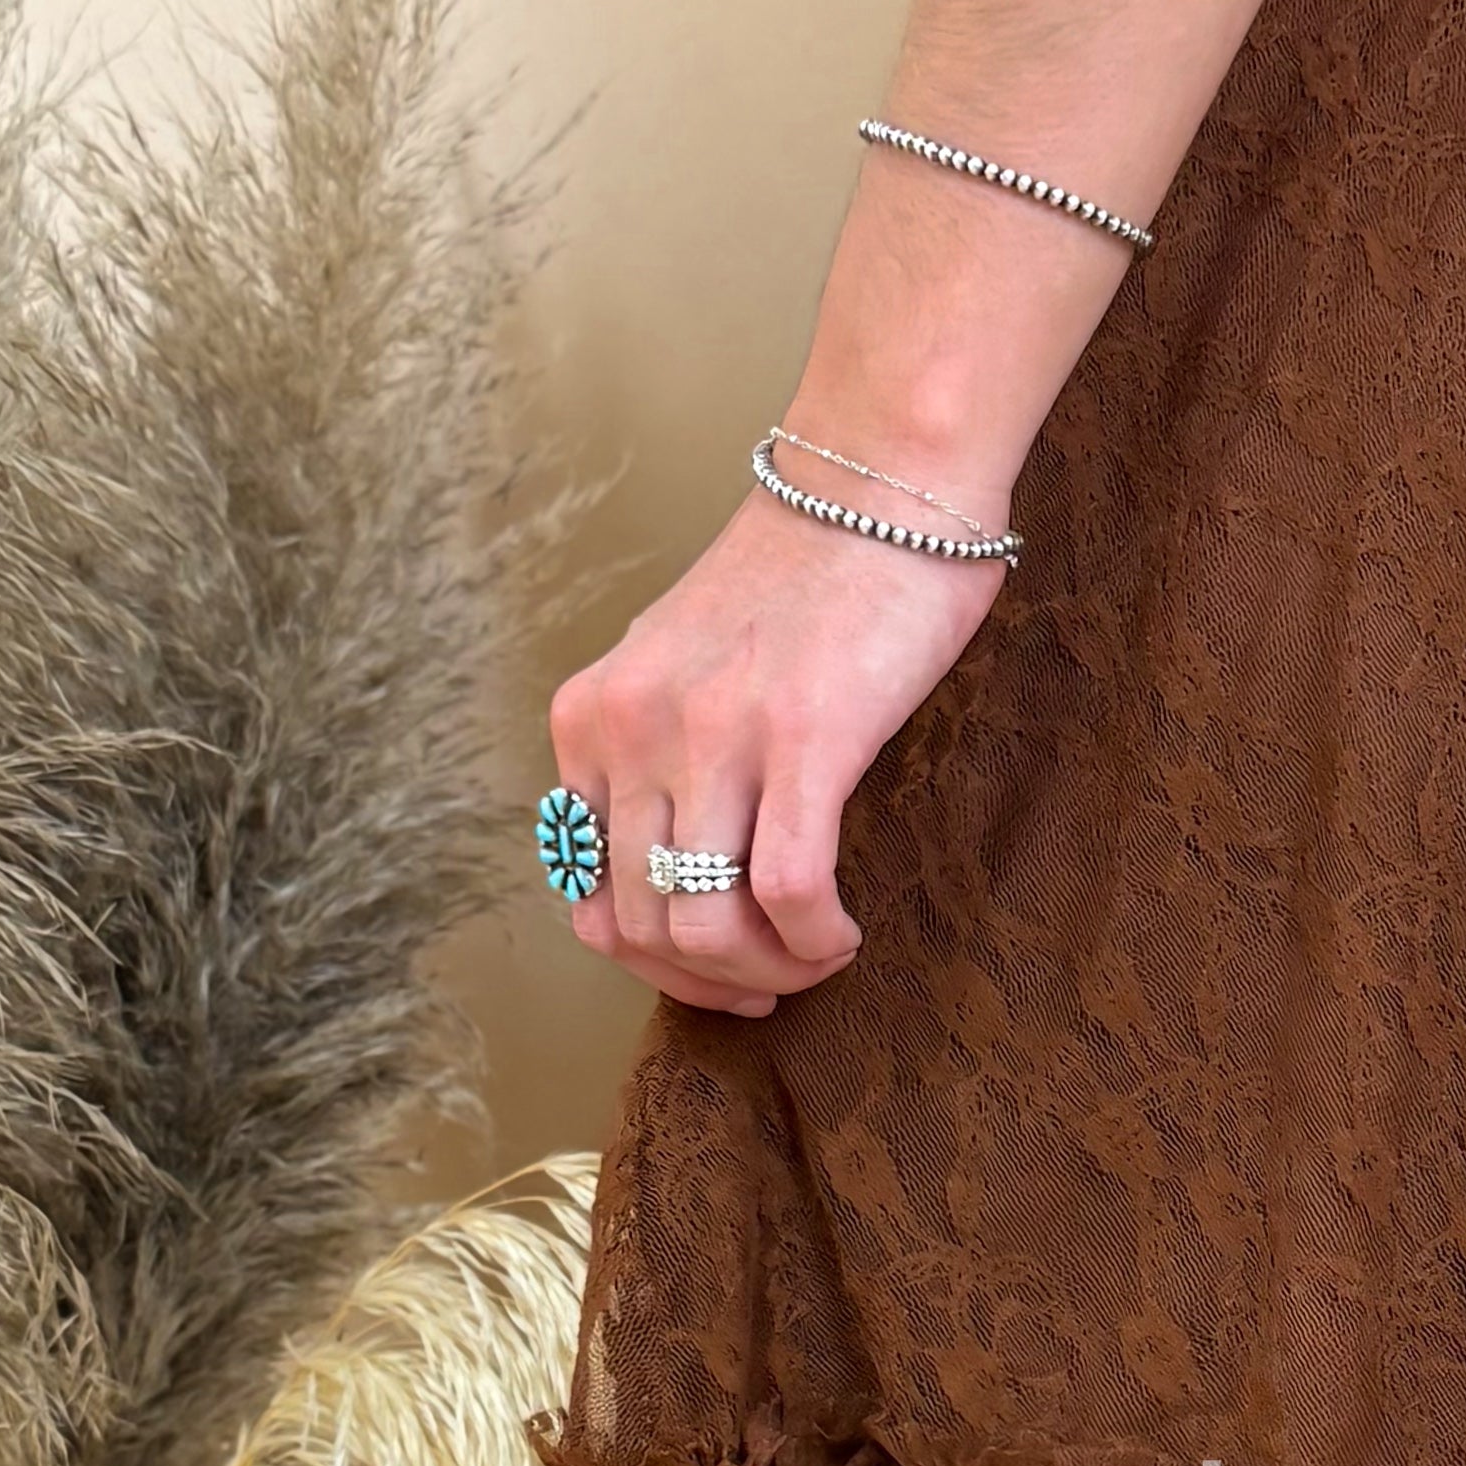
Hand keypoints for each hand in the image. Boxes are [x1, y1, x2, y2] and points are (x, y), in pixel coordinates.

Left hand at [545, 480, 1008, 1014]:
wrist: (878, 483)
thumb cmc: (804, 579)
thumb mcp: (682, 666)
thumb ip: (657, 755)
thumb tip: (673, 880)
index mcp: (591, 717)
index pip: (587, 896)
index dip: (654, 965)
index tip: (720, 971)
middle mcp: (630, 728)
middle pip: (642, 929)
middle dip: (712, 982)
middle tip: (776, 979)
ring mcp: (710, 735)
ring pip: (704, 929)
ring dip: (769, 971)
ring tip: (818, 956)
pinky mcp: (800, 739)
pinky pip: (789, 892)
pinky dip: (817, 942)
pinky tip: (846, 933)